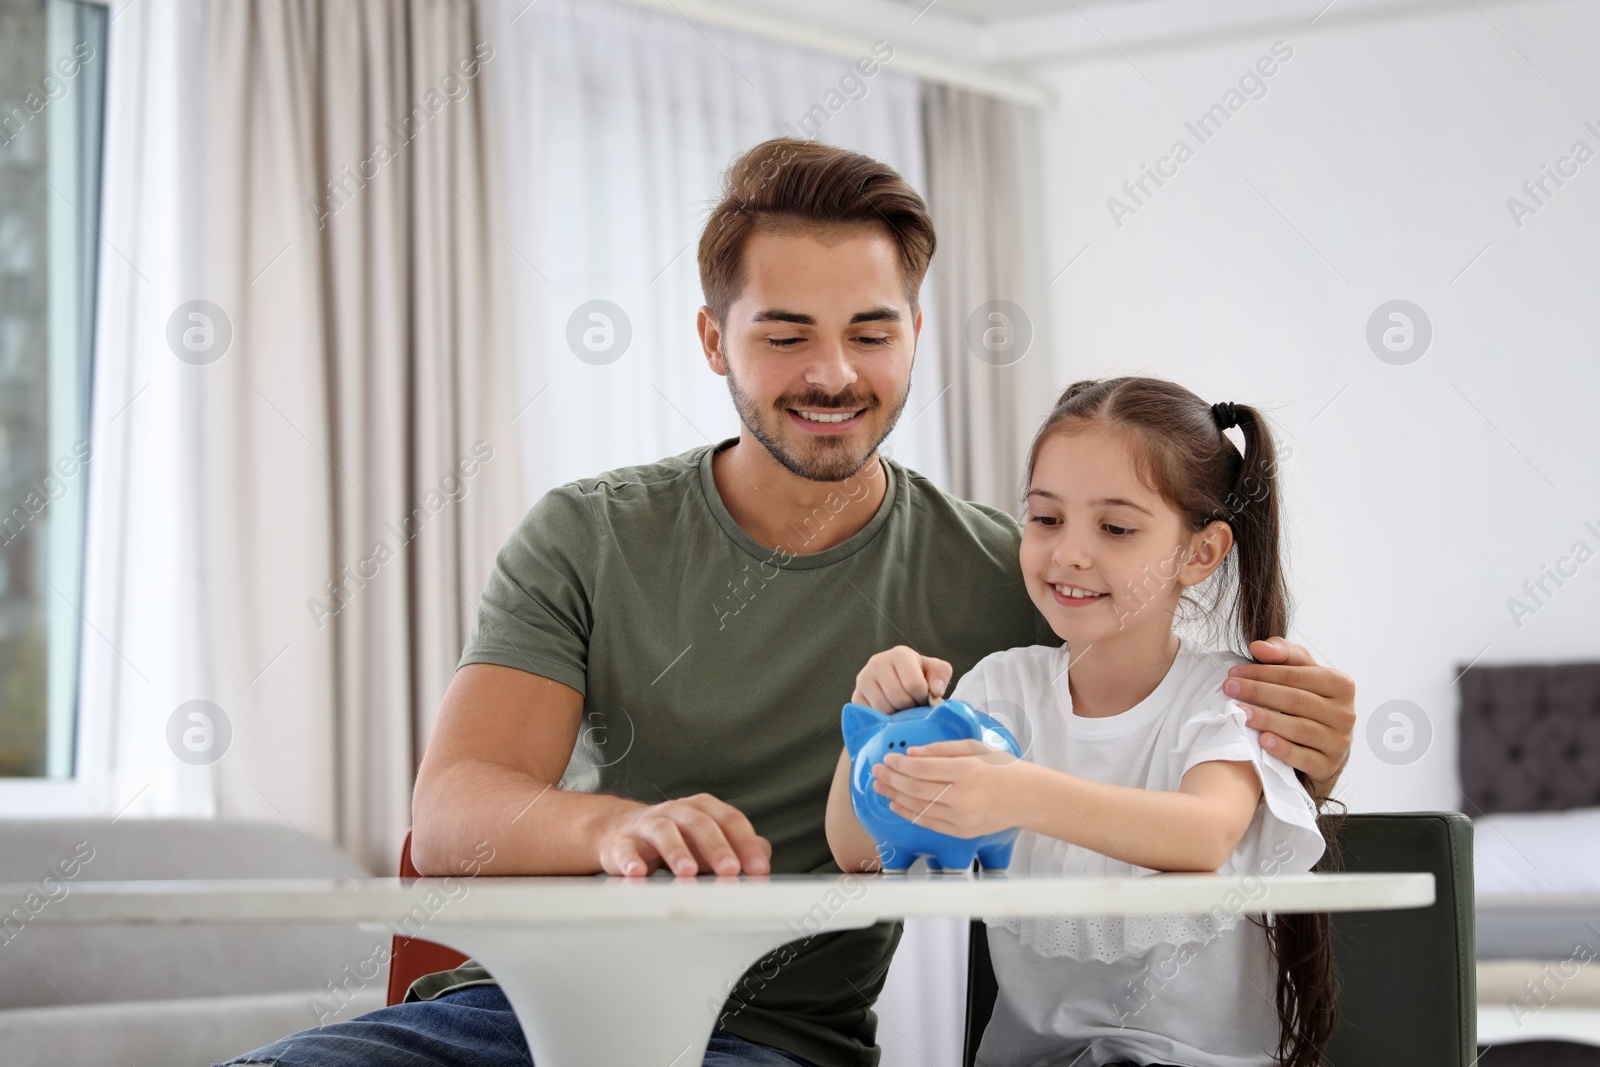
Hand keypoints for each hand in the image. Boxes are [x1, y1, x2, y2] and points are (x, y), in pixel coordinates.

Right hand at [597, 793, 771, 877]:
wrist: (619, 832)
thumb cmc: (674, 839)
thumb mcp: (708, 839)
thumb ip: (737, 846)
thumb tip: (762, 859)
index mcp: (702, 809)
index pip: (729, 820)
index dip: (745, 843)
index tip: (758, 869)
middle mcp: (677, 812)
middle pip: (699, 824)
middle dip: (716, 848)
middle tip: (730, 871)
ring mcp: (648, 825)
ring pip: (664, 833)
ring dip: (677, 852)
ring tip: (688, 872)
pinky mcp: (622, 843)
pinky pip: (625, 850)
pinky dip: (630, 862)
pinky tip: (637, 874)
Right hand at [853, 646, 952, 713]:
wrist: (896, 680)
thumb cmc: (918, 676)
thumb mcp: (934, 671)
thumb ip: (940, 676)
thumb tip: (935, 691)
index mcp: (900, 654)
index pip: (914, 685)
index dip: (923, 697)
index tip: (923, 696)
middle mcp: (877, 662)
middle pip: (899, 698)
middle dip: (910, 707)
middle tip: (912, 704)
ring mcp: (863, 679)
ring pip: (885, 709)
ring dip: (897, 715)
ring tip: (901, 707)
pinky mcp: (855, 697)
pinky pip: (872, 716)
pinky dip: (883, 719)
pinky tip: (889, 711)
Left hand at [872, 739, 1022, 837]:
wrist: (1025, 797)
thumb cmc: (1001, 767)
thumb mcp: (975, 748)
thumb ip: (942, 749)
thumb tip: (912, 753)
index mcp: (966, 771)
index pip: (922, 769)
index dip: (900, 764)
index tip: (887, 758)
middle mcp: (962, 797)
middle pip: (916, 788)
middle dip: (891, 779)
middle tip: (876, 770)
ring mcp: (961, 818)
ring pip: (918, 806)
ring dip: (894, 796)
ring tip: (879, 786)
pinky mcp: (960, 832)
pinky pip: (928, 822)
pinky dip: (908, 813)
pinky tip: (895, 804)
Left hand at [1225, 637, 1354, 797]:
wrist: (1320, 744)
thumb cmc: (1305, 700)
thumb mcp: (1299, 672)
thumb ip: (1282, 654)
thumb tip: (1258, 647)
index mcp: (1341, 684)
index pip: (1297, 675)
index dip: (1263, 672)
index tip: (1234, 672)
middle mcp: (1345, 713)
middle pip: (1297, 700)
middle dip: (1259, 692)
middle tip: (1229, 689)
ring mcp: (1339, 741)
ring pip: (1300, 728)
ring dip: (1267, 719)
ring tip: (1239, 713)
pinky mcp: (1329, 765)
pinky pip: (1305, 757)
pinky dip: (1283, 749)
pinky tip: (1262, 740)